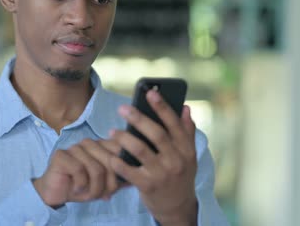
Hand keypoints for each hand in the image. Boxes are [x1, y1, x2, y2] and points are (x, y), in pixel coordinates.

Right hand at [33, 138, 126, 207]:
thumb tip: (142, 174)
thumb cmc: (82, 186)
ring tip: (88, 194)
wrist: (56, 192)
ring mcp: (75, 147)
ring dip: (94, 188)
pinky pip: (80, 171)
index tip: (114, 187)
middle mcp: (89, 143)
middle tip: (102, 195)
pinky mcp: (61, 155)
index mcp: (101, 145)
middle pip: (111, 162)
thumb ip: (121, 178)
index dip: (121, 172)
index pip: (120, 152)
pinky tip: (76, 189)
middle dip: (108, 185)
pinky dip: (81, 186)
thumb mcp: (106, 184)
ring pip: (96, 169)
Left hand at [109, 89, 197, 225]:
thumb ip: (187, 132)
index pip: (174, 124)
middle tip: (122, 108)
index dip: (162, 107)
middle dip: (138, 119)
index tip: (150, 92)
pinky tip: (110, 155)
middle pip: (156, 134)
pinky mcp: (148, 186)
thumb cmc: (180, 175)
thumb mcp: (189, 155)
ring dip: (124, 138)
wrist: (177, 207)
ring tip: (112, 130)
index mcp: (186, 149)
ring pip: (141, 150)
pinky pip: (129, 171)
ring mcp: (162, 174)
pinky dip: (118, 162)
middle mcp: (176, 160)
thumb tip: (185, 107)